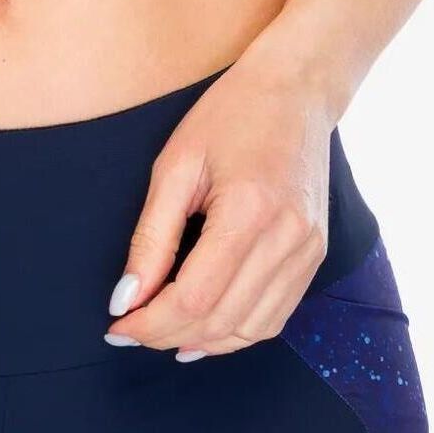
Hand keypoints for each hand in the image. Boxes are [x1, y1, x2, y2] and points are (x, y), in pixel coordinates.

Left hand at [105, 54, 332, 359]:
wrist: (295, 90)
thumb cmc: (229, 116)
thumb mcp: (174, 165)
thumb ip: (151, 238)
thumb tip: (126, 299)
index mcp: (249, 211)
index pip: (195, 297)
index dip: (151, 322)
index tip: (118, 326)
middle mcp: (288, 239)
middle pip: (222, 320)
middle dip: (168, 335)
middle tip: (130, 331)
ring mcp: (308, 250)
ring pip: (251, 329)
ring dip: (202, 342)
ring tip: (161, 334)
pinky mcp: (315, 255)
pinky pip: (275, 316)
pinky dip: (236, 332)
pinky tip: (204, 329)